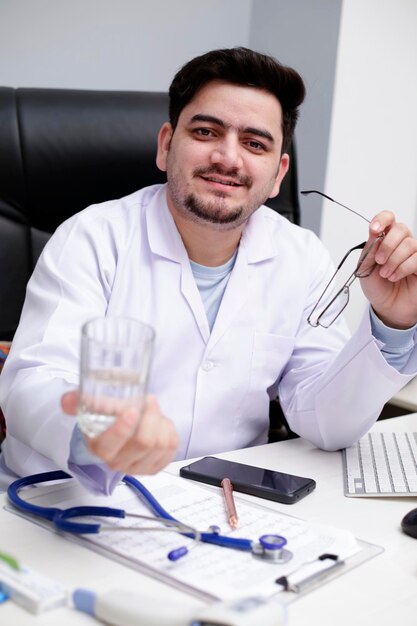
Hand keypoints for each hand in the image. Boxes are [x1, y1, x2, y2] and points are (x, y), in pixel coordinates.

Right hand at [61, 391, 178, 474]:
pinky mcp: (155, 467)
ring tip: (153, 412)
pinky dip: (169, 430)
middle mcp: (117, 462)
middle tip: (148, 401)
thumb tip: (67, 400)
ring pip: (160, 444)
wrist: (122, 429)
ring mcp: (138, 467)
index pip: (109, 446)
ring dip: (160, 422)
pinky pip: (172, 447)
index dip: (122, 429)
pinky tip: (160, 425)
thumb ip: (79, 401)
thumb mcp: (95, 407)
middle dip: (150, 417)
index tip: (132, 410)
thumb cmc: (109, 419)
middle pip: (143, 442)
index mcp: (99, 448)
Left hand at [359, 211, 416, 328]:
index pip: (388, 219)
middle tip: (379, 261)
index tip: (374, 229)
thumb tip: (375, 234)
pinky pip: (416, 259)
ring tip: (385, 274)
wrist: (387, 306)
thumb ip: (369, 251)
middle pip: (401, 229)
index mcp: (386, 239)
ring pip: (409, 244)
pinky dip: (402, 268)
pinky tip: (394, 276)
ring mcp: (414, 253)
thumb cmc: (377, 286)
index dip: (382, 220)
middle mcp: (402, 243)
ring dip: (393, 261)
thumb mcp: (364, 269)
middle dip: (387, 245)